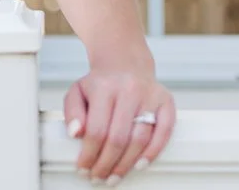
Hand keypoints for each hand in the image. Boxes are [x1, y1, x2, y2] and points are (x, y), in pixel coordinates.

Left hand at [65, 66, 174, 183]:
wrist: (125, 61)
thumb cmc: (101, 83)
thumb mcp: (77, 91)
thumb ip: (72, 113)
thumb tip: (76, 134)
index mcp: (104, 87)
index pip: (96, 129)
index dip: (89, 155)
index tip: (83, 168)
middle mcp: (129, 89)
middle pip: (118, 138)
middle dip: (106, 164)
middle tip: (98, 177)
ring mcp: (150, 95)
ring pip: (140, 139)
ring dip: (126, 164)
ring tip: (115, 177)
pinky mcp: (166, 101)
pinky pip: (164, 131)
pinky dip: (153, 152)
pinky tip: (140, 165)